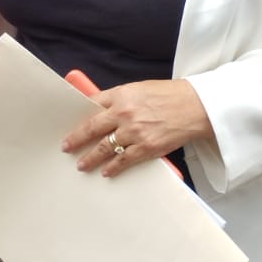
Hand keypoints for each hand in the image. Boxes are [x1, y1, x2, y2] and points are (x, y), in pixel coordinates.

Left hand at [60, 79, 213, 178]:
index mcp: (122, 95)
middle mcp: (124, 113)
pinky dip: (113, 168)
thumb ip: (120, 99)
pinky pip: (123, 161)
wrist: (196, 106)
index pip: (91, 104)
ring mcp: (134, 132)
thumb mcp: (140, 89)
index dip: (78, 116)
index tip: (67, 125)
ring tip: (82, 165)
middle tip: (66, 147)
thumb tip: (101, 110)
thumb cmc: (169, 96)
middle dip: (76, 139)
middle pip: (92, 128)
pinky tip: (106, 172)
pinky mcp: (146, 147)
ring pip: (104, 148)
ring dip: (91, 158)